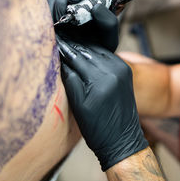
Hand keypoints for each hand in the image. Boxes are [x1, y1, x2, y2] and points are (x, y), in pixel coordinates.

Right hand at [47, 0, 118, 51]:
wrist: (86, 59)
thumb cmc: (101, 47)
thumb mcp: (110, 38)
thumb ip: (109, 23)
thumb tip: (96, 6)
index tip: (75, 0)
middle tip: (63, 16)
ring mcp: (67, 2)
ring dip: (55, 6)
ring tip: (57, 24)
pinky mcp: (54, 9)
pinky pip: (46, 3)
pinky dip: (46, 11)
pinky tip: (50, 25)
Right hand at [59, 40, 147, 170]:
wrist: (122, 140)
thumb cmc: (98, 129)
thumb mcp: (78, 106)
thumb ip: (70, 80)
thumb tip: (60, 59)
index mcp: (102, 79)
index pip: (77, 57)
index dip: (63, 49)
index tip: (53, 42)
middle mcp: (115, 70)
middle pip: (88, 51)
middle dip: (73, 46)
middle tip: (58, 40)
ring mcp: (123, 69)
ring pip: (98, 51)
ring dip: (84, 48)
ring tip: (69, 45)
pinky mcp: (126, 71)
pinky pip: (108, 56)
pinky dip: (96, 53)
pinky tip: (85, 53)